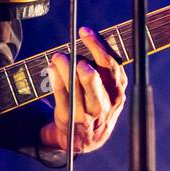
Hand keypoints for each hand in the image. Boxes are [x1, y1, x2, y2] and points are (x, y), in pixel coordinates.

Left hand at [40, 26, 127, 153]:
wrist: (86, 139)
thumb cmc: (96, 105)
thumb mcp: (107, 89)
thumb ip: (101, 67)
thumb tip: (87, 37)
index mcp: (117, 91)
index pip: (112, 65)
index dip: (99, 46)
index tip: (84, 31)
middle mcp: (106, 102)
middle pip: (97, 78)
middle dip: (84, 62)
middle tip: (73, 53)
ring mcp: (89, 113)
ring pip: (78, 89)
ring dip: (67, 71)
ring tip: (58, 57)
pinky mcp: (71, 119)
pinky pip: (63, 98)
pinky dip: (57, 82)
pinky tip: (52, 68)